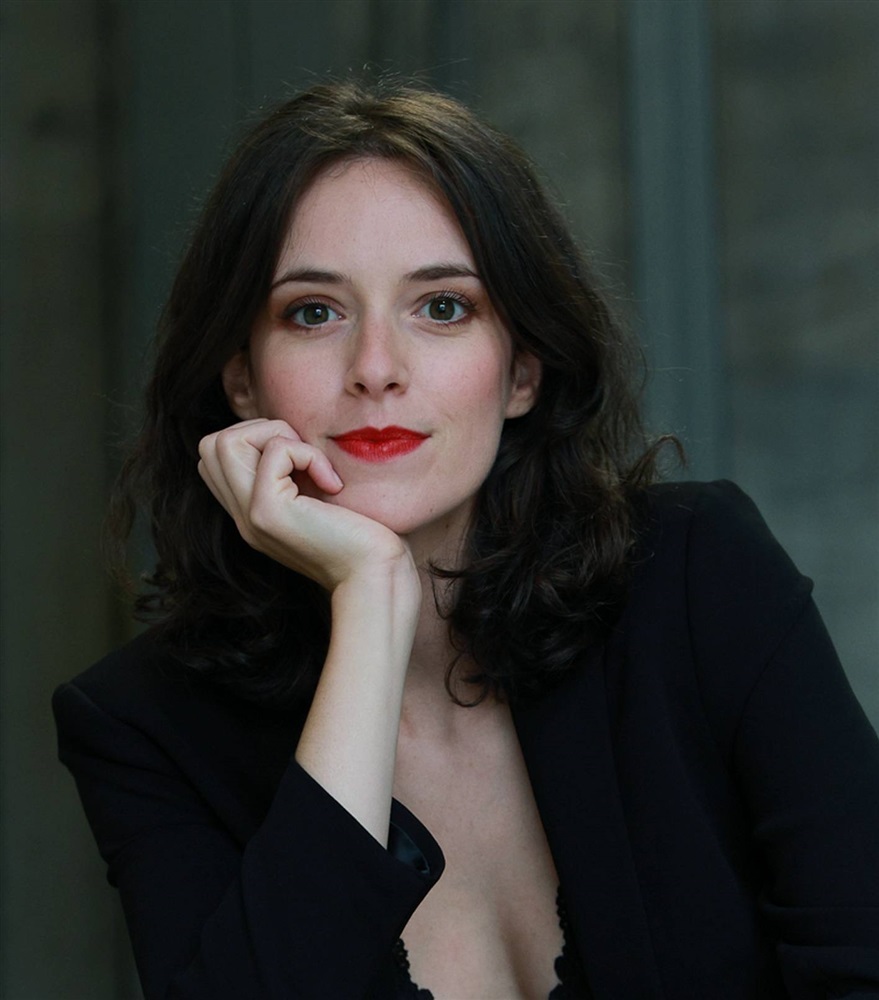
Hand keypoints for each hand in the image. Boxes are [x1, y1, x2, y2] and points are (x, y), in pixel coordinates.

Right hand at [198, 419, 414, 591]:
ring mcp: (250, 516)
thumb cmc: (363, 536)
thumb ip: (295, 475)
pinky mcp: (268, 512)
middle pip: (212, 445)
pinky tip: (332, 483)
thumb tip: (290, 433)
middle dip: (261, 430)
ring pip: (225, 442)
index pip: (216, 456)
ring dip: (276, 436)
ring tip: (312, 465)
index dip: (257, 439)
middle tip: (303, 457)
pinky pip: (274, 451)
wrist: (375, 575)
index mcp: (251, 511)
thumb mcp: (319, 499)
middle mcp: (242, 516)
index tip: (300, 460)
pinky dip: (307, 453)